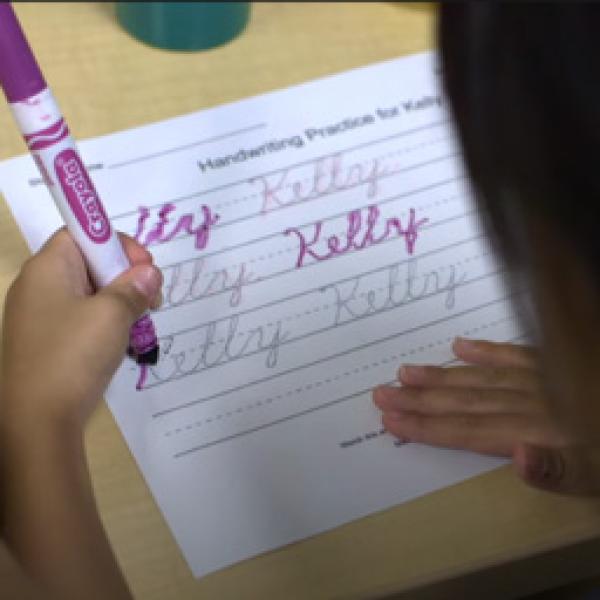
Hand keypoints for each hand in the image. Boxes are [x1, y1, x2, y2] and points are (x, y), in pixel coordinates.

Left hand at [0, 228, 161, 427]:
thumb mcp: (112, 314)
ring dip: (121, 300)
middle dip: (126, 275)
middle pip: (89, 262)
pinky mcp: (49, 340)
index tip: (145, 267)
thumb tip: (149, 274)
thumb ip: (134, 287)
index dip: (117, 242)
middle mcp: (40, 286)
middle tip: (151, 298)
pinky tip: (124, 339)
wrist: (36, 420)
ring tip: (141, 321)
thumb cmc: (72, 355)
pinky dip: (107, 321)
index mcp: (47, 268)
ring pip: (91, 292)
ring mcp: (43, 315)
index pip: (83, 232)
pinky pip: (83, 317)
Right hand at [373, 338, 599, 494]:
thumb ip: (559, 470)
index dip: (426, 425)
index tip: (390, 418)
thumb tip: (512, 454)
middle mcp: (532, 400)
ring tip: (405, 371)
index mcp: (538, 429)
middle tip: (380, 392)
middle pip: (464, 401)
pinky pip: (515, 353)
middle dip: (419, 400)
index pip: (468, 429)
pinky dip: (486, 350)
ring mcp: (543, 377)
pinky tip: (460, 345)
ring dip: (441, 375)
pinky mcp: (557, 362)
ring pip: (480, 376)